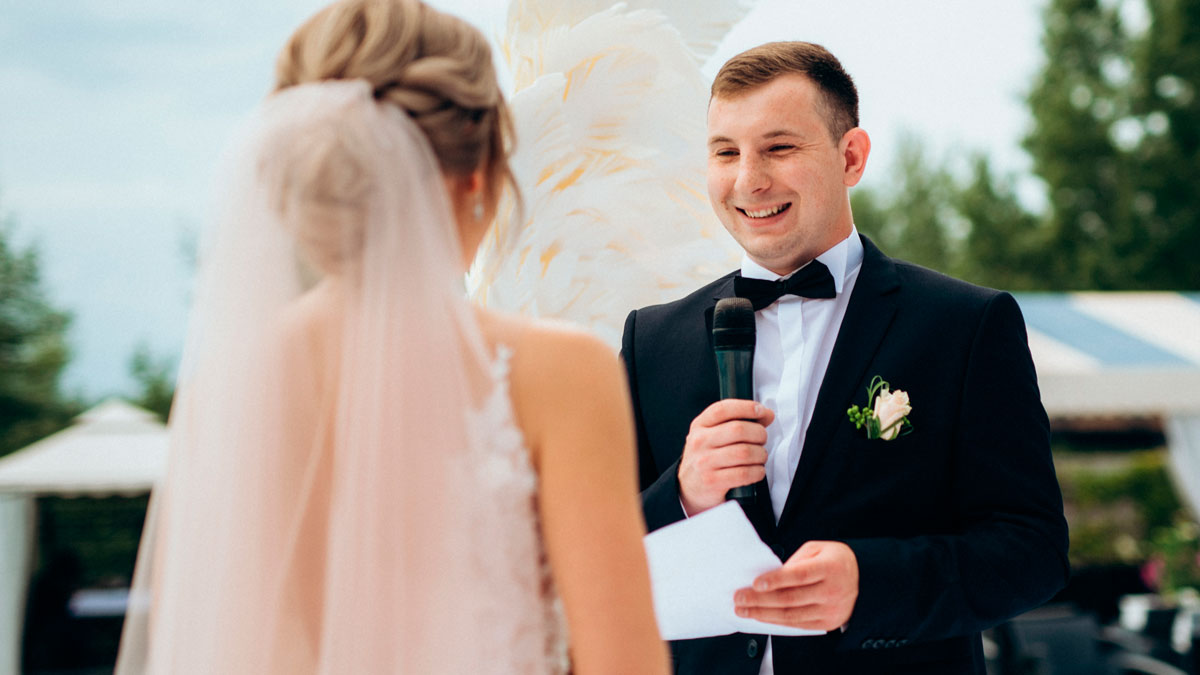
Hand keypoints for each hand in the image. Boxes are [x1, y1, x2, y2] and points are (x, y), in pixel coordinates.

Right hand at [677, 399, 773, 515]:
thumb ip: (736, 422)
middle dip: (759, 433)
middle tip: (762, 440)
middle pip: (738, 429)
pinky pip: (744, 473)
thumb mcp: (712, 436)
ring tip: (760, 457)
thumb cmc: (706, 458)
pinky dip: (757, 472)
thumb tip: (766, 415)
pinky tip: (757, 471)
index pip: (723, 409)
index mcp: (699, 426)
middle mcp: (699, 441)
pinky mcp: (712, 481)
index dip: (746, 407)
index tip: (762, 411)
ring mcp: (704, 462)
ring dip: (760, 454)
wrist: (688, 489)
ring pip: (745, 452)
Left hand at [733, 541, 858, 630]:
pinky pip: (798, 625)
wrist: (862, 578)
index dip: (776, 580)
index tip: (755, 583)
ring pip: (791, 615)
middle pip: (791, 598)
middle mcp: (832, 591)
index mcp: (830, 568)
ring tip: (744, 610)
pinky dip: (777, 621)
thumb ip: (794, 561)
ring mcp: (831, 610)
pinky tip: (761, 616)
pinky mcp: (827, 623)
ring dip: (764, 614)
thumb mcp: (816, 549)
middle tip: (739, 598)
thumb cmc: (833, 560)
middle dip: (760, 600)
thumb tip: (769, 576)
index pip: (799, 576)